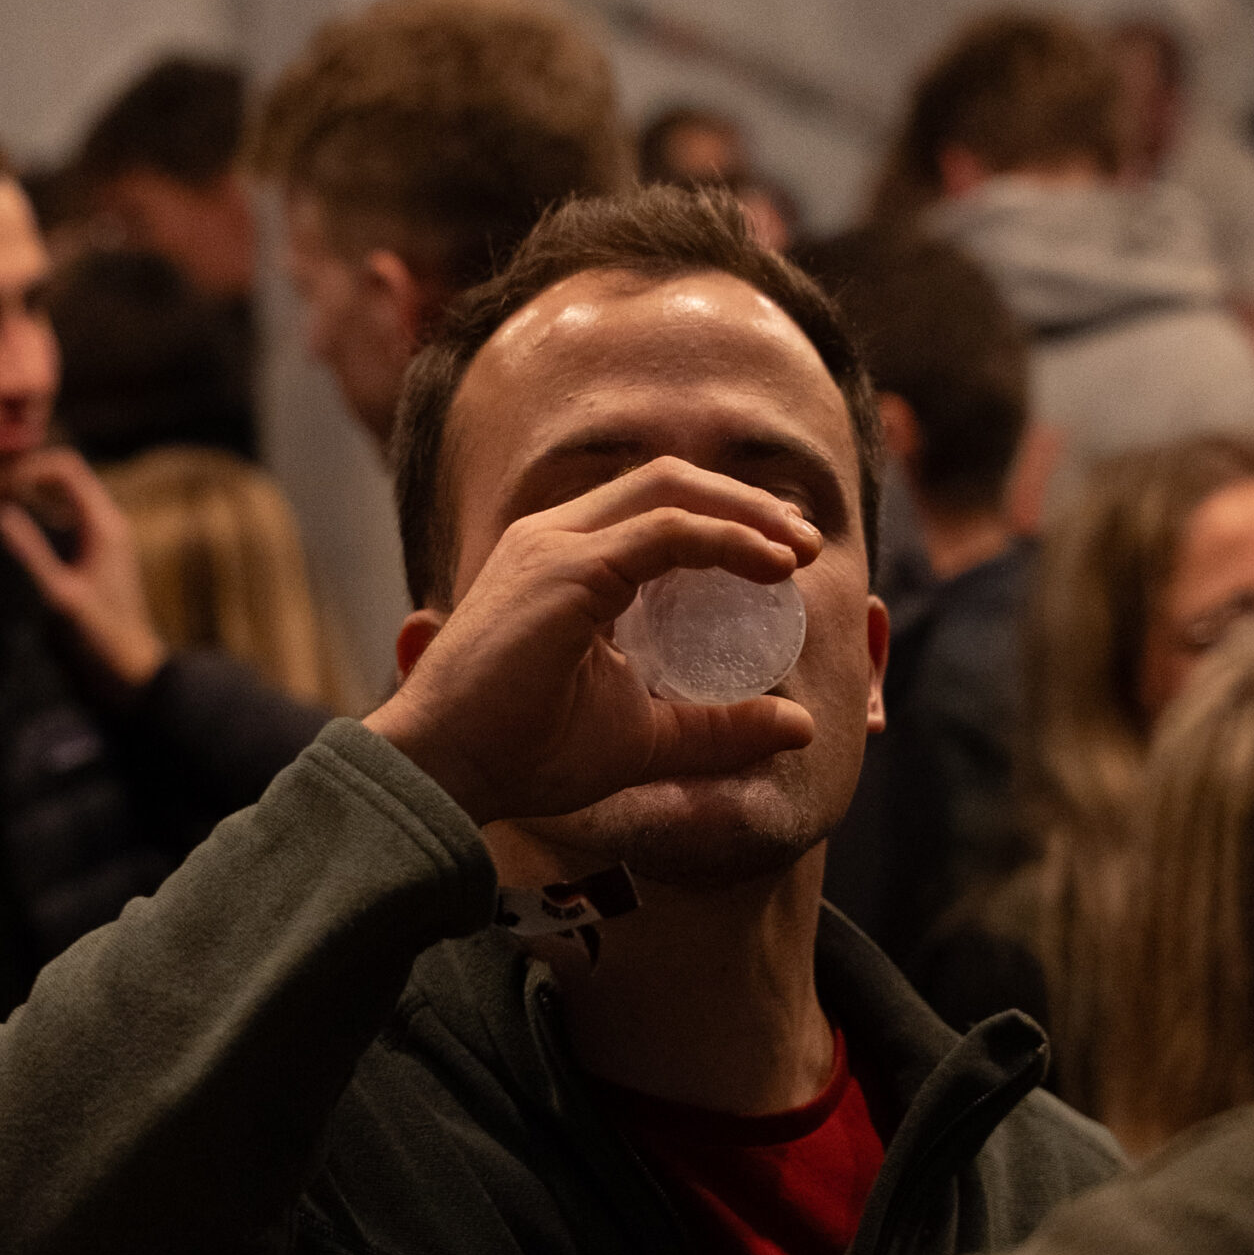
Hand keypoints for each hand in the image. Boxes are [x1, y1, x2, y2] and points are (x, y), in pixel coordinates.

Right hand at [0, 447, 167, 691]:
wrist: (131, 668)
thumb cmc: (98, 636)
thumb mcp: (59, 595)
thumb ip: (30, 552)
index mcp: (103, 525)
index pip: (66, 466)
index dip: (31, 466)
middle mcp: (110, 523)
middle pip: (68, 474)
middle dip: (32, 476)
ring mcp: (108, 536)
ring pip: (70, 494)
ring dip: (38, 493)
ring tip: (2, 506)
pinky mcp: (102, 550)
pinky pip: (72, 515)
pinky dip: (47, 512)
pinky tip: (24, 530)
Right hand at [364, 458, 819, 825]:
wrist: (448, 774)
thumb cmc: (524, 753)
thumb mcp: (644, 737)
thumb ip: (715, 728)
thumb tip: (800, 725)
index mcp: (565, 560)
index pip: (658, 508)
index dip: (730, 519)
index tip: (787, 560)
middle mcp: (555, 535)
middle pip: (670, 480)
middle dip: (748, 504)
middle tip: (806, 545)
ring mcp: (553, 544)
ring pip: (671, 489)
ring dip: (746, 510)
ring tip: (797, 549)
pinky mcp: (564, 569)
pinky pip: (666, 532)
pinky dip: (726, 539)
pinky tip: (771, 567)